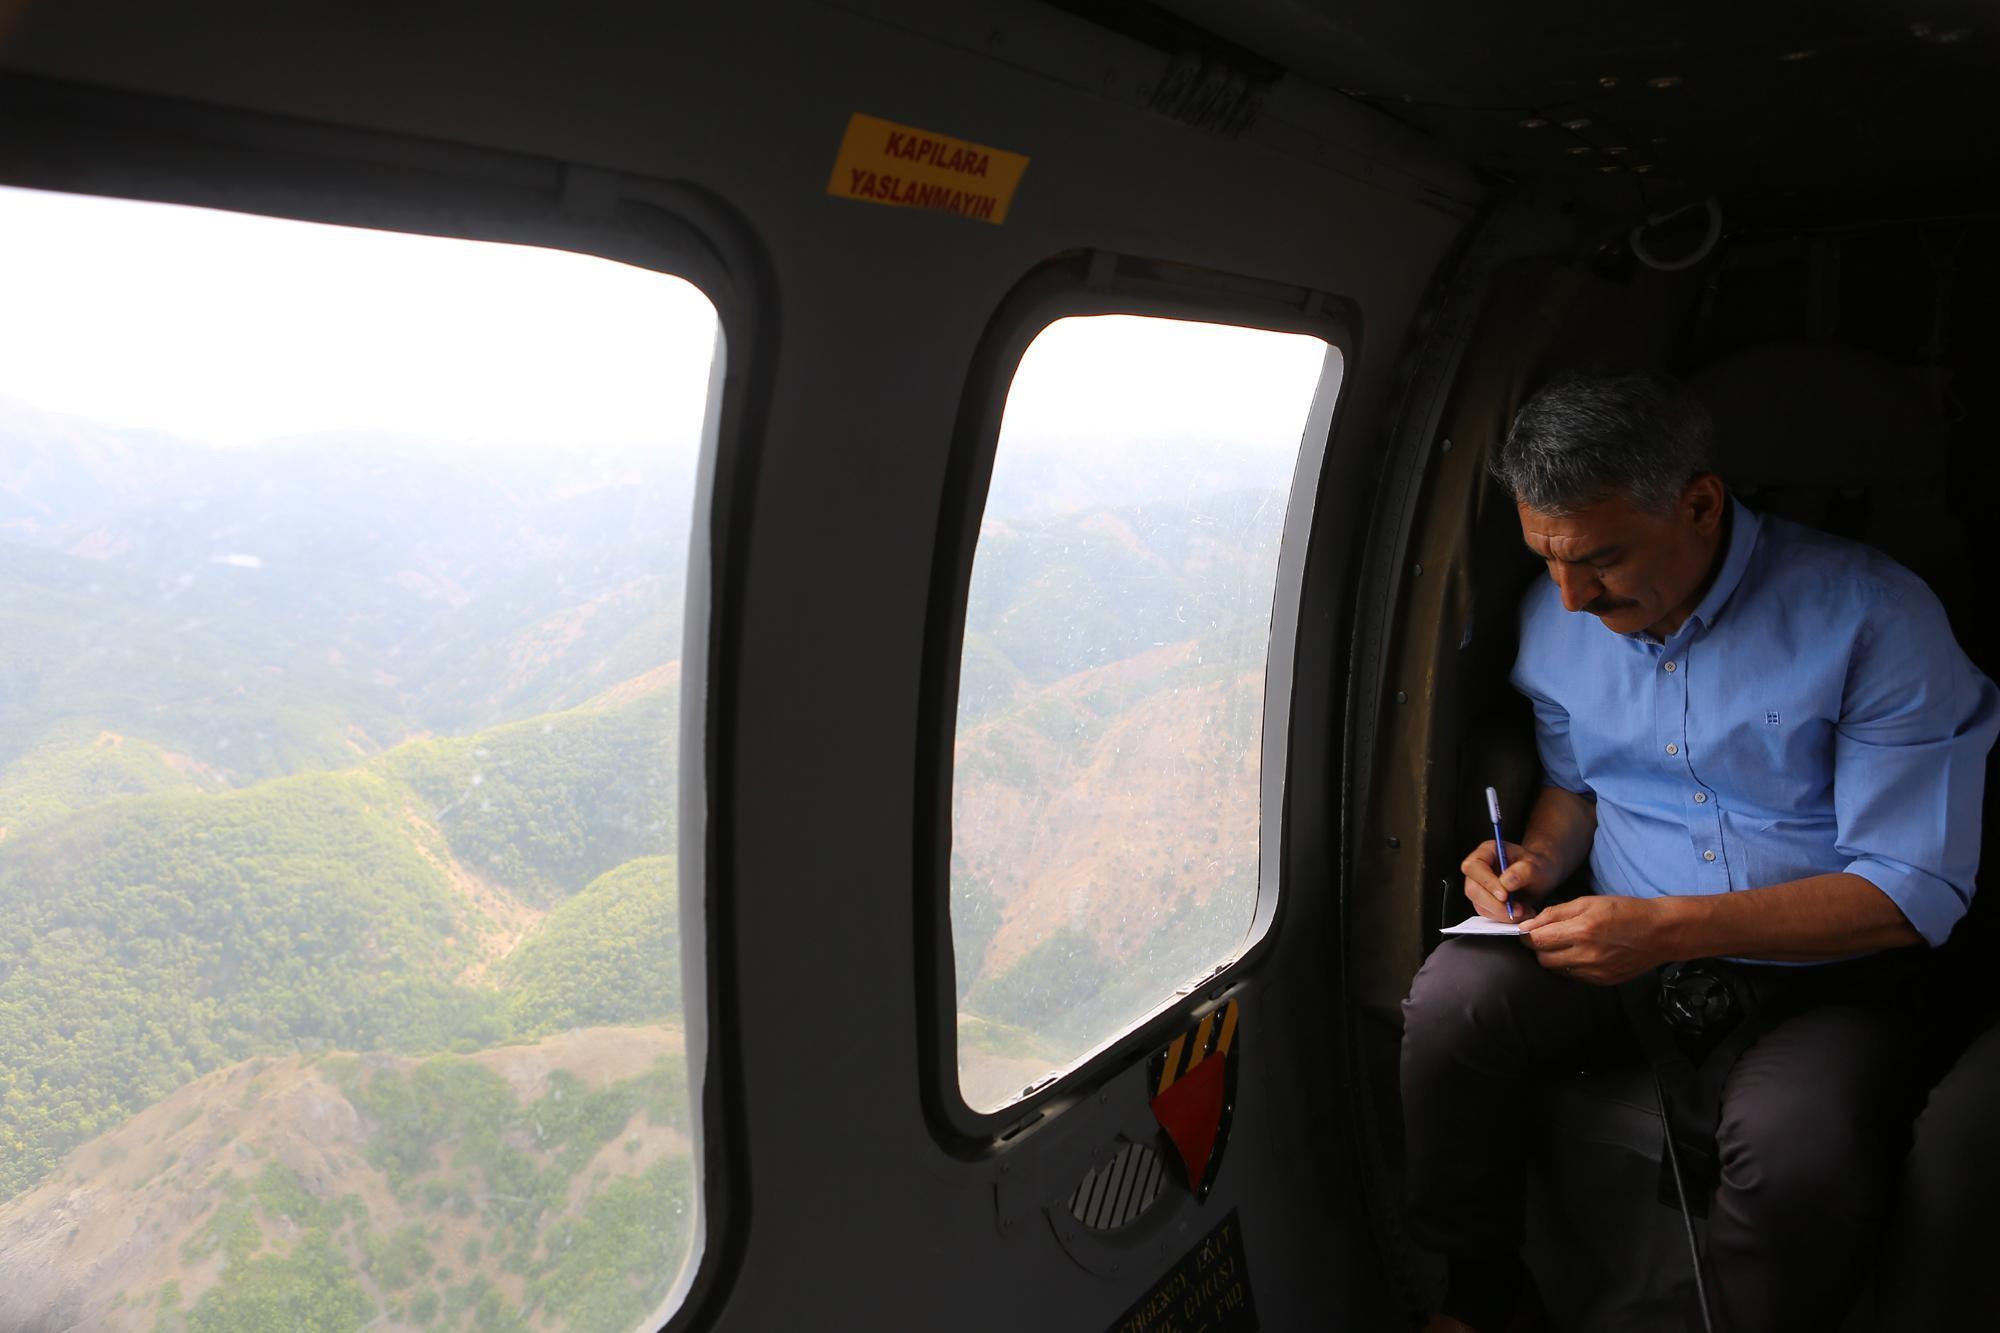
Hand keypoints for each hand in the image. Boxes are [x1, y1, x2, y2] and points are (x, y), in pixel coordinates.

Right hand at [1460, 839, 1557, 921]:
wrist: (1542, 877)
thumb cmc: (1538, 866)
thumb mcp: (1536, 866)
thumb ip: (1523, 871)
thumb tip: (1505, 883)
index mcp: (1487, 852)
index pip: (1474, 867)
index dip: (1486, 882)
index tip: (1505, 896)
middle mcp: (1478, 869)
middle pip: (1473, 889)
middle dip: (1494, 904)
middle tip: (1517, 910)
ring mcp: (1480, 887)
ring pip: (1480, 905)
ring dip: (1501, 913)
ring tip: (1524, 911)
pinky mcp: (1485, 902)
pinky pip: (1489, 914)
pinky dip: (1504, 918)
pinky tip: (1521, 913)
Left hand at [1519, 895, 1672, 984]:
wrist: (1660, 932)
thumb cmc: (1625, 911)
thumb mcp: (1588, 902)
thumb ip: (1555, 913)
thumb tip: (1527, 925)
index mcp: (1582, 931)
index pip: (1537, 940)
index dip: (1526, 935)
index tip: (1526, 930)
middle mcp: (1587, 955)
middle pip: (1543, 958)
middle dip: (1538, 947)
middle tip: (1546, 936)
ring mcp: (1595, 972)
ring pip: (1556, 970)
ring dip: (1553, 958)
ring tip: (1564, 944)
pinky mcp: (1602, 982)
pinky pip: (1573, 977)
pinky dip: (1569, 966)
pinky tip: (1579, 954)